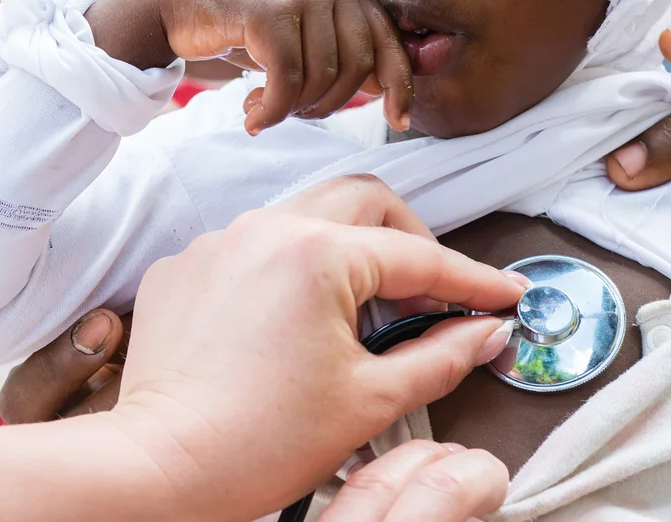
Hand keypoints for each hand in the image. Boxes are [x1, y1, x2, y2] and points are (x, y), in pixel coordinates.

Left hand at [0, 176, 520, 521]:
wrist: (165, 467)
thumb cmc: (261, 442)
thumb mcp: (370, 401)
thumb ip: (440, 357)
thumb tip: (485, 332)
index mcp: (318, 252)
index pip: (418, 254)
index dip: (472, 280)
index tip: (505, 296)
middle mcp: (264, 227)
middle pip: (363, 202)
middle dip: (411, 239)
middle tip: (437, 292)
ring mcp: (217, 242)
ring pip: (303, 217)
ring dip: (346, 251)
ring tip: (370, 310)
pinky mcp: (183, 266)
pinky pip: (249, 249)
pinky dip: (286, 274)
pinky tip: (296, 324)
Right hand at [86, 0, 412, 133]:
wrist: (171, 2)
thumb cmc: (237, 26)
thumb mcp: (297, 36)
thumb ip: (341, 51)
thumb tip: (400, 83)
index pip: (387, 38)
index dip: (400, 83)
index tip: (398, 121)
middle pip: (357, 64)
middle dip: (329, 103)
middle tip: (292, 111)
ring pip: (322, 76)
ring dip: (293, 108)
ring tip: (263, 109)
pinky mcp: (268, 10)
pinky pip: (287, 79)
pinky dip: (272, 109)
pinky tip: (251, 115)